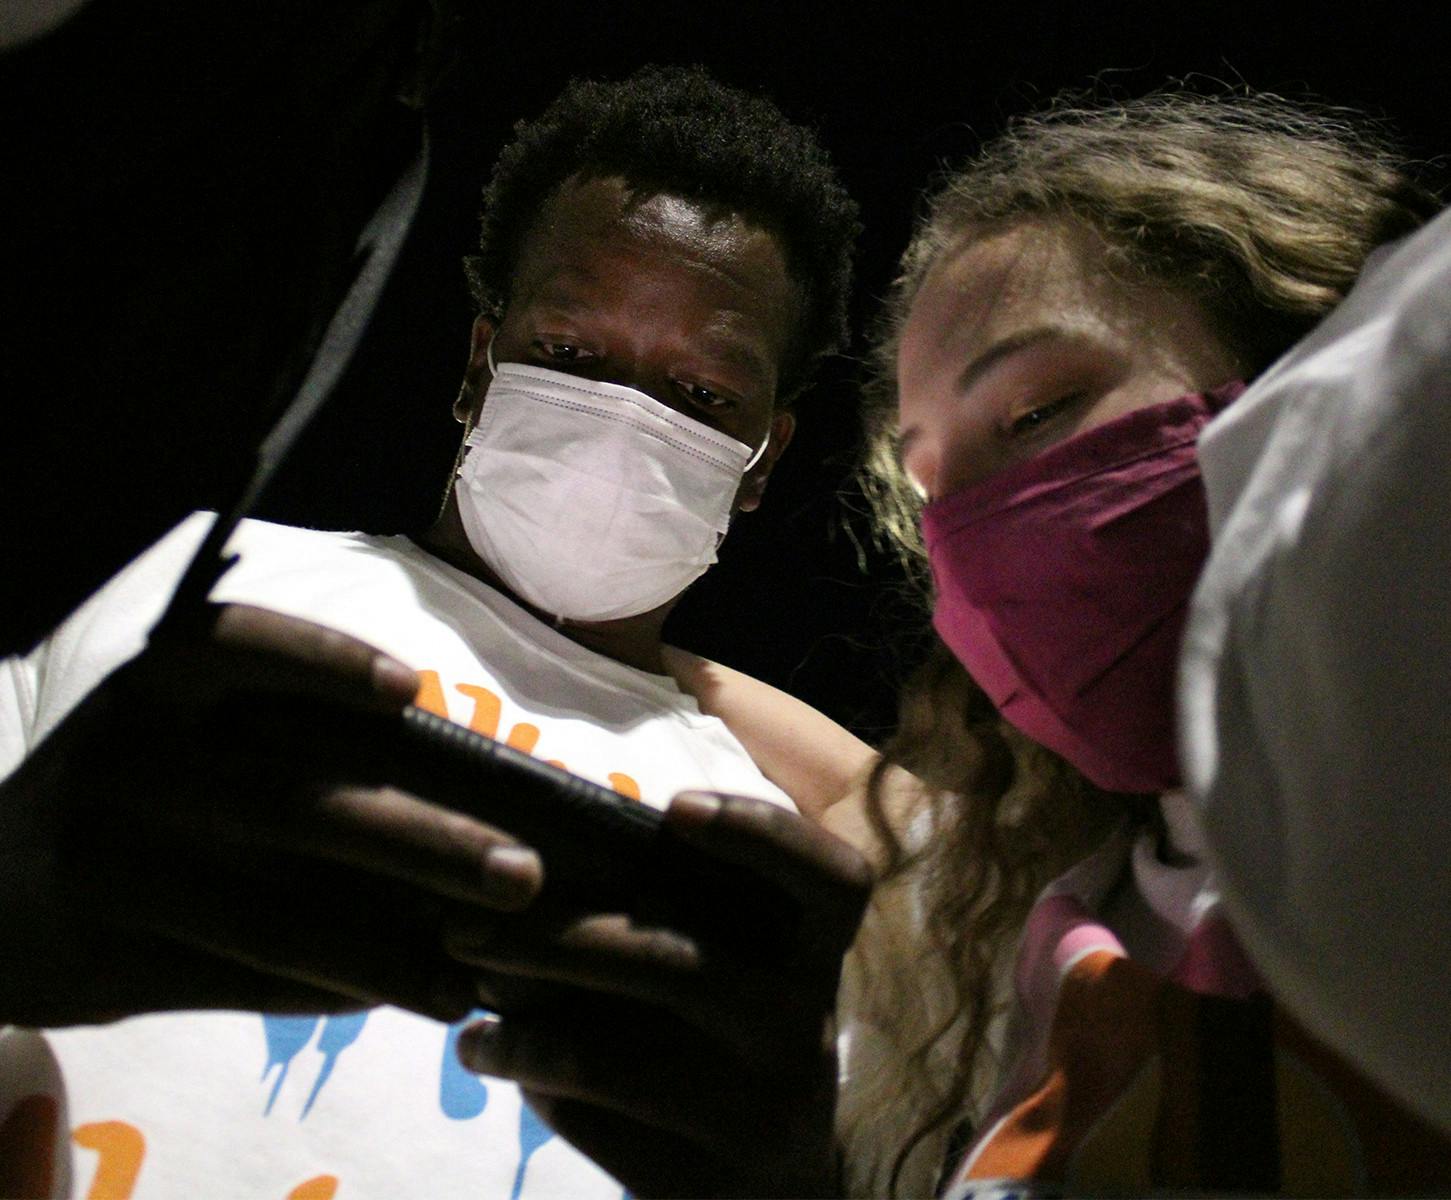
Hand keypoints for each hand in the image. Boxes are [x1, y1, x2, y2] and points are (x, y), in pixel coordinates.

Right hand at [0, 603, 541, 1026]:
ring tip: (479, 971)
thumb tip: (445, 785)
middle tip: (524, 874)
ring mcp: (107, 866)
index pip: (236, 647)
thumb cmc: (127, 789)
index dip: (325, 662)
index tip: (413, 690)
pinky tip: (398, 995)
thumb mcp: (171, 735)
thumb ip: (274, 740)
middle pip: (297, 803)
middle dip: (425, 843)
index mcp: (148, 688)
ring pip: (278, 918)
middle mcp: (124, 765)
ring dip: (394, 950)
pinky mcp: (102, 958)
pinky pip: (241, 978)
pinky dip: (328, 990)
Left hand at [445, 790, 872, 1197]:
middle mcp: (806, 1028)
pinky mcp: (706, 1182)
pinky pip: (590, 1117)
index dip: (759, 833)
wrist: (773, 1190)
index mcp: (815, 956)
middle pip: (673, 963)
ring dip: (514, 1020)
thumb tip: (538, 874)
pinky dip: (524, 1075)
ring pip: (608, 1056)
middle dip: (552, 937)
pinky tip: (488, 1051)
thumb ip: (676, 918)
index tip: (674, 809)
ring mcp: (763, 1114)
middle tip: (465, 926)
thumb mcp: (736, 973)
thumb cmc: (729, 1041)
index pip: (830, 880)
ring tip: (469, 1000)